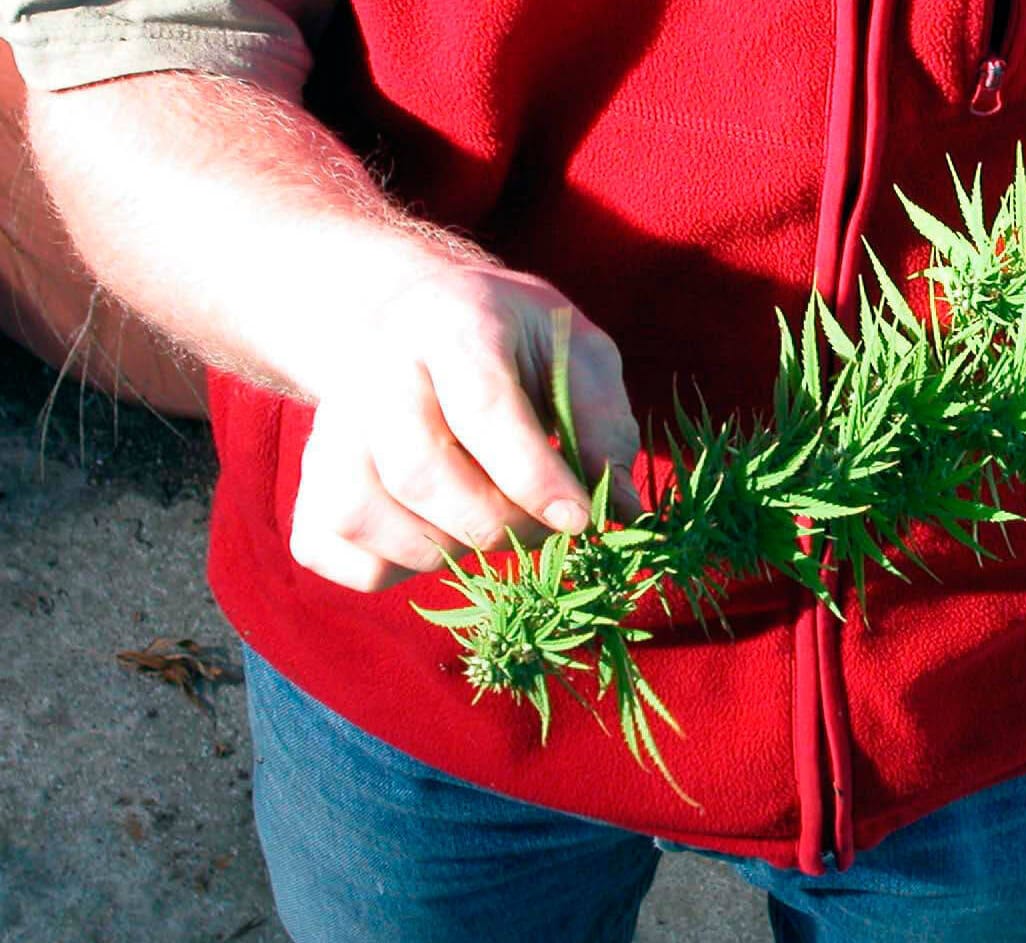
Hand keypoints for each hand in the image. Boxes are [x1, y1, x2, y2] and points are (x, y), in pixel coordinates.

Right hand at [289, 263, 640, 591]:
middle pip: (418, 472)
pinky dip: (384, 567)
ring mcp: (329, 423)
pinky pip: (326, 546)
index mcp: (453, 323)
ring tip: (489, 528)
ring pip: (362, 514)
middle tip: (542, 528)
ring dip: (441, 550)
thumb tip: (621, 510)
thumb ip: (604, 422)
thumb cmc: (511, 341)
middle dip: (496, 524)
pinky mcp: (308, 475)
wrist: (410, 315)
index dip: (535, 478)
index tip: (579, 519)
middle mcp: (375, 369)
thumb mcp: (575, 350)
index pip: (484, 410)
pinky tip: (431, 538)